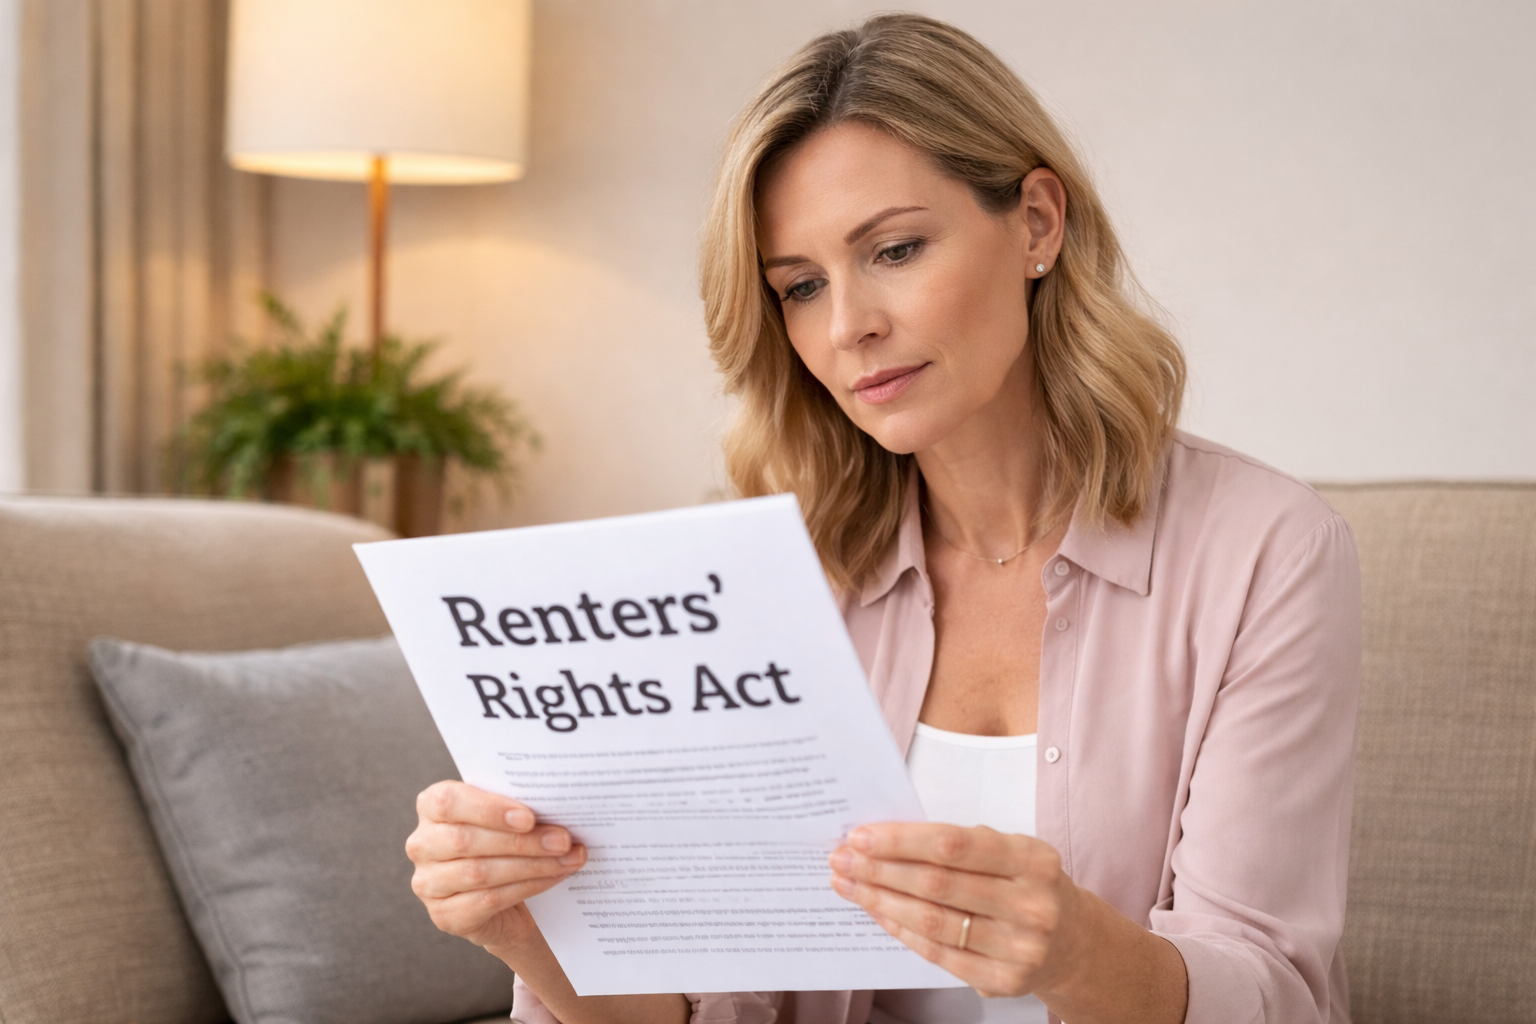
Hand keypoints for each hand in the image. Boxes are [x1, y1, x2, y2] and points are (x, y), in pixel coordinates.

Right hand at [405, 780, 586, 951]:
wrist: (503, 895)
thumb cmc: (504, 841)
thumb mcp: (505, 816)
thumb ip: (518, 806)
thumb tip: (558, 805)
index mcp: (431, 807)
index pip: (447, 802)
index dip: (488, 809)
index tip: (529, 817)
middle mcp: (422, 844)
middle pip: (466, 841)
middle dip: (522, 841)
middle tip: (563, 840)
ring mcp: (428, 884)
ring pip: (480, 873)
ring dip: (531, 865)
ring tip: (567, 859)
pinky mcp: (445, 916)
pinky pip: (488, 900)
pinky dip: (527, 887)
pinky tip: (554, 877)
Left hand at [828, 823, 1079, 998]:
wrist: (1073, 942)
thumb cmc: (1027, 884)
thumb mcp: (1012, 852)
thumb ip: (959, 844)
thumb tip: (885, 838)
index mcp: (1033, 858)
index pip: (955, 845)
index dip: (903, 840)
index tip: (861, 835)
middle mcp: (1031, 903)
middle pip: (938, 884)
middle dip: (881, 869)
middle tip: (842, 858)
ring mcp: (1020, 947)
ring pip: (932, 921)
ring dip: (881, 900)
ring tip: (849, 884)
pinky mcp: (1003, 980)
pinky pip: (937, 953)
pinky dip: (900, 931)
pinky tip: (877, 912)